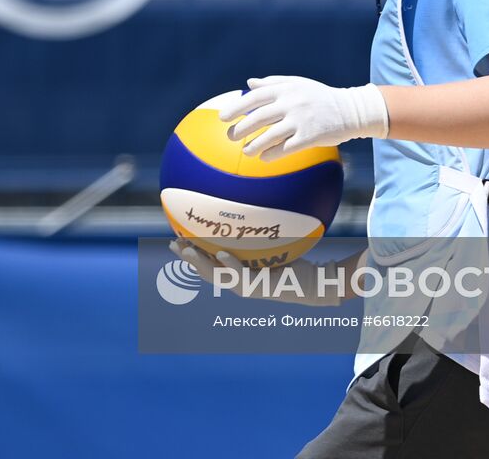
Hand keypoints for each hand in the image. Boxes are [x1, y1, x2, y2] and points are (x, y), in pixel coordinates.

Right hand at [168, 240, 345, 306]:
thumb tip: (252, 201)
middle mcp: (240, 283)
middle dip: (189, 258)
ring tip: (188, 250)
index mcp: (238, 273)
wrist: (315, 283)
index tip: (175, 239)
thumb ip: (260, 230)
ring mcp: (249, 287)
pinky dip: (231, 264)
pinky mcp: (262, 288)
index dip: (191, 254)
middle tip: (173, 244)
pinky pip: (242, 276)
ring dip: (201, 263)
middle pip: (206, 271)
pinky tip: (222, 253)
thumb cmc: (295, 262)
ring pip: (218, 276)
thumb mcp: (274, 244)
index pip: (208, 264)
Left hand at [219, 75, 388, 160]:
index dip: (237, 108)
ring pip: (270, 135)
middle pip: (259, 117)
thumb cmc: (320, 97)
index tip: (223, 118)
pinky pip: (285, 148)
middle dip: (241, 128)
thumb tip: (249, 83)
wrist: (351, 110)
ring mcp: (301, 120)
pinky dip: (271, 154)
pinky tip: (264, 157)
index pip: (256, 97)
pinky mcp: (310, 137)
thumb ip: (273, 83)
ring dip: (254, 145)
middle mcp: (292, 103)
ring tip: (246, 151)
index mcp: (287, 89)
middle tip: (230, 136)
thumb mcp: (298, 84)